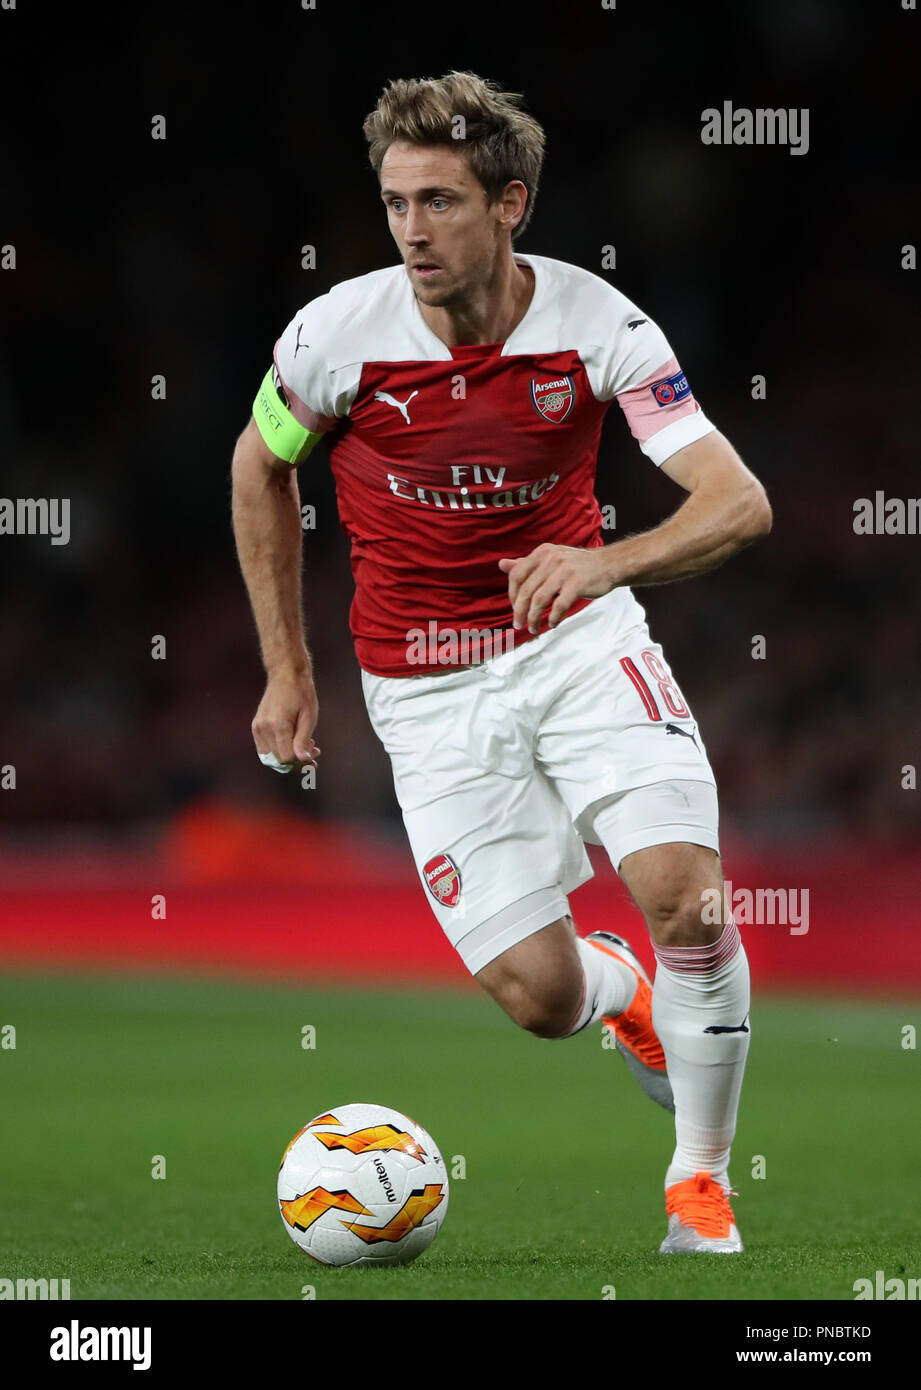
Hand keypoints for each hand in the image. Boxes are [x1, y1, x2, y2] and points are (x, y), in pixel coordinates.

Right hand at [252, 666, 319, 772]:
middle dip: (296, 760)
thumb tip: (303, 760)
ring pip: (270, 757)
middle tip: (314, 750)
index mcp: (277, 725)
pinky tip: (293, 741)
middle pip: (278, 759)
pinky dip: (278, 750)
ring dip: (287, 756)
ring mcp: (257, 727)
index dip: (302, 761)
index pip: (287, 757)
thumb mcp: (309, 716)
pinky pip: (265, 749)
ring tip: (304, 744)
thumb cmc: (301, 693)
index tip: (315, 754)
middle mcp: (263, 728)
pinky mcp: (256, 726)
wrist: (286, 674)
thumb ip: (303, 740)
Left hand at [498, 544, 613, 631]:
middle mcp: (551, 559)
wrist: (609, 564)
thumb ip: (526, 564)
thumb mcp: (550, 559)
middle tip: (519, 625)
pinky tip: (553, 623)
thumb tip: (501, 565)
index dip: (512, 595)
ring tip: (534, 628)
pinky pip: (559, 605)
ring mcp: (565, 570)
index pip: (517, 575)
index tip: (515, 608)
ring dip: (534, 618)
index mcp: (542, 553)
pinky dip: (553, 617)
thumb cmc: (577, 565)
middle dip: (520, 611)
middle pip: (526, 590)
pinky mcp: (578, 583)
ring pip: (540, 599)